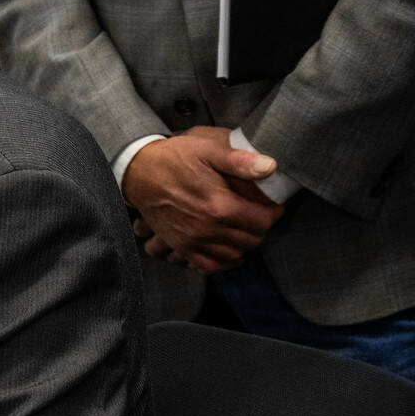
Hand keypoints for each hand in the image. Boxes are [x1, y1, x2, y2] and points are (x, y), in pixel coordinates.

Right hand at [122, 128, 285, 273]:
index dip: (274, 214)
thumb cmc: (174, 158)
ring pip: (234, 255)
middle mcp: (207, 229)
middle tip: (262, 215)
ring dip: (245, 244)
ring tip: (247, 229)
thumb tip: (271, 166)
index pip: (262, 222)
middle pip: (251, 240)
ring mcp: (193, 241)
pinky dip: (223, 262)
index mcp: (219, 206)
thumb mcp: (207, 149)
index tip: (275, 205)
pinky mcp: (181, 247)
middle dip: (261, 228)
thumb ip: (240, 160)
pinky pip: (209, 266)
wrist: (139, 172)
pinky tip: (229, 251)